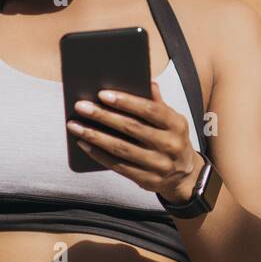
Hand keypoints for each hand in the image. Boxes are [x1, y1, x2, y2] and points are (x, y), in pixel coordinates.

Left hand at [67, 83, 201, 202]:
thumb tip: (147, 81)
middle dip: (103, 116)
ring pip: (121, 148)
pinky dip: (99, 154)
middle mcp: (170, 145)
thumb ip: (158, 103)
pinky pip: (118, 166)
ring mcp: (159, 165)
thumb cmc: (172, 139)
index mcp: (176, 125)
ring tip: (75, 126)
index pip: (150, 110)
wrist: (185, 176)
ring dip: (95, 136)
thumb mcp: (172, 121)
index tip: (103, 94)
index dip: (126, 101)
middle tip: (81, 106)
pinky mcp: (147, 180)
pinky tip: (84, 144)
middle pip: (132, 128)